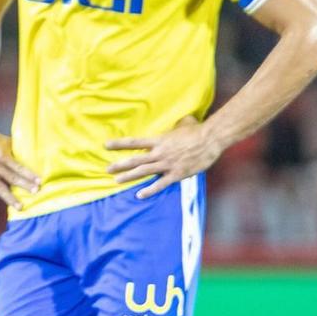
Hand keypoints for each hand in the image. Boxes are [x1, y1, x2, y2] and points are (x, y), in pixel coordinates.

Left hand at [106, 116, 220, 199]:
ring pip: (144, 172)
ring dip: (129, 177)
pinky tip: (139, 195)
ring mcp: (167, 164)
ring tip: (117, 181)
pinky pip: (160, 184)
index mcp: (159, 140)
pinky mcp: (177, 174)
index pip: (134, 142)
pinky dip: (149, 190)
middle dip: (120, 165)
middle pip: (135, 160)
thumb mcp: (183, 123)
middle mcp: (160, 153)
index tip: (106, 145)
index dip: (119, 144)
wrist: (210, 139)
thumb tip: (179, 120)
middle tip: (107, 170)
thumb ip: (176, 124)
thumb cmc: (197, 130)